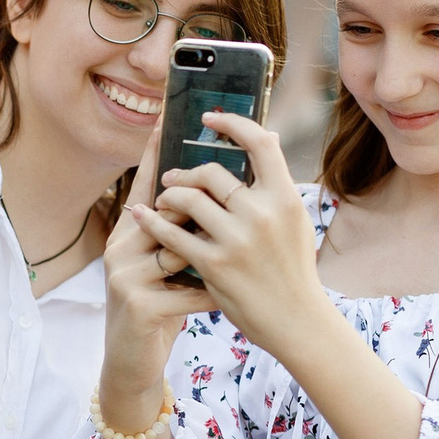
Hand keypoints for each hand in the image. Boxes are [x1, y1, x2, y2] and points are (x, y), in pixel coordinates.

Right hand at [98, 132, 218, 416]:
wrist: (130, 362)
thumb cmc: (157, 308)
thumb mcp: (163, 267)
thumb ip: (180, 233)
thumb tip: (214, 194)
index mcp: (129, 233)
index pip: (146, 184)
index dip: (155, 152)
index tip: (166, 117)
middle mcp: (121, 247)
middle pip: (169, 213)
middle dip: (202, 218)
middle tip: (230, 222)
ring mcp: (126, 277)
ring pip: (182, 252)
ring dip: (210, 264)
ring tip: (231, 272)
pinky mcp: (140, 307)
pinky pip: (190, 291)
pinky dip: (211, 297)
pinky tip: (222, 305)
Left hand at [133, 114, 326, 359]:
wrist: (297, 320)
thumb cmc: (293, 268)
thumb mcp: (295, 222)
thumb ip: (277, 186)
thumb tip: (268, 138)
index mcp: (286, 198)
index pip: (260, 143)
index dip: (233, 123)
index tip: (211, 118)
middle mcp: (263, 214)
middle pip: (212, 172)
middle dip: (186, 171)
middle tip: (172, 176)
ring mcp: (237, 239)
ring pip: (187, 198)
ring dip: (168, 195)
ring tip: (162, 199)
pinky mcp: (214, 264)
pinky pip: (172, 234)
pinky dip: (151, 221)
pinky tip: (140, 216)